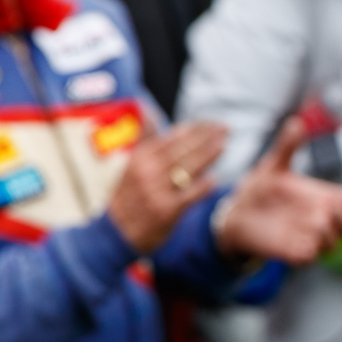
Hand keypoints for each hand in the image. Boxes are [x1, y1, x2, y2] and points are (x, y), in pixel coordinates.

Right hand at [107, 122, 224, 253]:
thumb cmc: (127, 196)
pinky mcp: (166, 211)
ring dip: (208, 155)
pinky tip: (215, 178)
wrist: (115, 233)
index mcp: (140, 158)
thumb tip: (148, 109)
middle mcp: (148, 172)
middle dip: (206, 137)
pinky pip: (189, 195)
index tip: (210, 122)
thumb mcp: (131, 164)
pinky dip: (202, 186)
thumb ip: (145, 138)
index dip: (194, 129)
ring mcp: (157, 191)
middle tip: (225, 128)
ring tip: (224, 144)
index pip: (172, 137)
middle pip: (182, 150)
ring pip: (187, 169)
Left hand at [215, 118, 341, 262]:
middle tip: (335, 209)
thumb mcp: (274, 165)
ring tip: (319, 223)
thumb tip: (296, 123)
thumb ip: (287, 146)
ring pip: (334, 243)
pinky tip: (307, 240)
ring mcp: (309, 236)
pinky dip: (314, 249)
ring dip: (331, 235)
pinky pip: (312, 256)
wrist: (238, 213)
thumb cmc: (260, 187)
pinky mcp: (295, 252)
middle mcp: (319, 217)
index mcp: (321, 196)